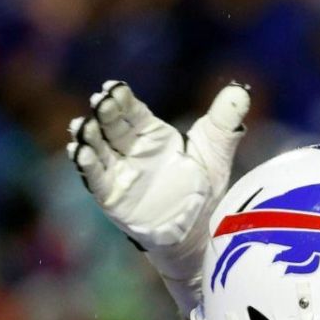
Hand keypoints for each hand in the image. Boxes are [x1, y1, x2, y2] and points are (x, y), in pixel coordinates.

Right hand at [68, 81, 249, 313]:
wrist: (202, 231)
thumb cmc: (204, 189)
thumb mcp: (216, 150)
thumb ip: (225, 120)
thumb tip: (240, 90)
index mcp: (152, 134)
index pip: (132, 112)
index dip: (121, 99)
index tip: (114, 88)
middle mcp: (132, 151)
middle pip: (113, 127)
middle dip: (104, 113)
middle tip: (100, 101)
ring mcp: (121, 173)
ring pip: (99, 150)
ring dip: (88, 137)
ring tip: (82, 126)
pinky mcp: (113, 197)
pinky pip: (96, 179)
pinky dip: (87, 166)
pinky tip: (79, 153)